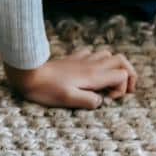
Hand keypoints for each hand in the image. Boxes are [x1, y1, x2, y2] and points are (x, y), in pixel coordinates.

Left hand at [6, 47, 137, 109]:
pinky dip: (98, 61)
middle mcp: (91, 65)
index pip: (122, 75)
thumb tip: (101, 101)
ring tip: (108, 83)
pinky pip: (91, 53)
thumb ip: (90, 101)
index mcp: (93, 76)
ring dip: (114, 67)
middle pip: (122, 60)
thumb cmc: (46, 89)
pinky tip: (90, 73)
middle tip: (121, 90)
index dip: (122, 88)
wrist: (27, 73)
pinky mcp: (72, 59)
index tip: (108, 99)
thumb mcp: (69, 100)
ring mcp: (82, 60)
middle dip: (128, 74)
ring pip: (108, 55)